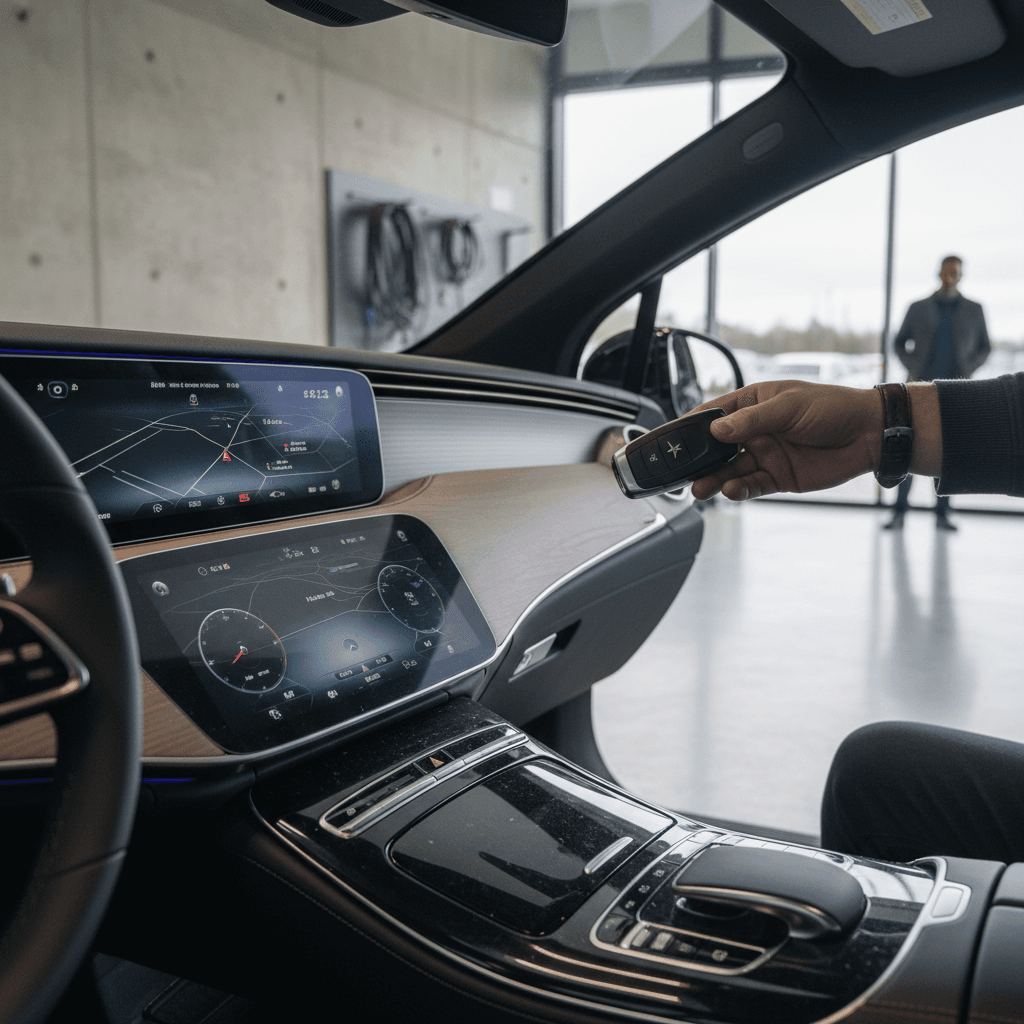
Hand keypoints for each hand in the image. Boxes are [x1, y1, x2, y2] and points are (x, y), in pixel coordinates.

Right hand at [689, 381, 882, 500]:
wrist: (870, 435)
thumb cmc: (833, 408)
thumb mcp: (788, 407)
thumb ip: (750, 421)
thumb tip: (716, 431)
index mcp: (753, 404)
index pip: (713, 415)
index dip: (691, 427)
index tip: (672, 440)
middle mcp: (755, 431)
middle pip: (716, 448)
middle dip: (698, 460)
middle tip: (681, 473)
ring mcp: (765, 454)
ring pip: (730, 470)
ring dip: (714, 479)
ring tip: (701, 488)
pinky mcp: (778, 477)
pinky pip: (751, 485)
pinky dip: (739, 490)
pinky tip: (731, 490)